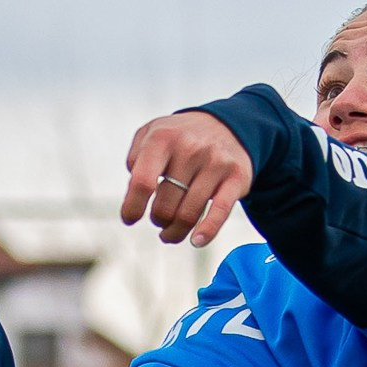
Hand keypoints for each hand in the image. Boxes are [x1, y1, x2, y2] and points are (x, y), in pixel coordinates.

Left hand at [120, 112, 253, 247]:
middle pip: (165, 206)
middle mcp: (190, 148)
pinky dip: (207, 232)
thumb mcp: (152, 133)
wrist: (227, 125)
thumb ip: (135, 159)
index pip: (142, 183)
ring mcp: (215, 163)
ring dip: (175, 232)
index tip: (130, 219)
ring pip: (188, 215)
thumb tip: (134, 193)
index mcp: (163, 138)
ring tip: (170, 233)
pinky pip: (219, 212)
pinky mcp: (236, 177)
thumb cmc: (181, 138)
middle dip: (158, 219)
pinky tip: (196, 241)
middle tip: (159, 219)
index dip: (132, 208)